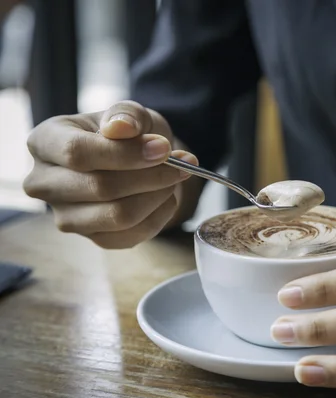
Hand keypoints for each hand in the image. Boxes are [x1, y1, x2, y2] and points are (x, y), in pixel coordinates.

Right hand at [24, 101, 198, 248]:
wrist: (135, 160)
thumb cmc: (126, 133)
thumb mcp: (129, 113)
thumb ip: (127, 115)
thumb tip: (122, 128)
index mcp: (45, 142)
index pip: (78, 152)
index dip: (125, 153)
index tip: (164, 148)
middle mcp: (45, 183)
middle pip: (100, 188)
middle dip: (151, 176)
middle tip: (182, 165)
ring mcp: (66, 216)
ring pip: (118, 215)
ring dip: (158, 196)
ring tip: (174, 178)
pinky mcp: (92, 238)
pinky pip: (132, 235)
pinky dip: (159, 216)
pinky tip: (166, 196)